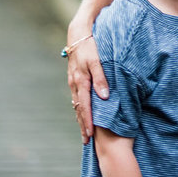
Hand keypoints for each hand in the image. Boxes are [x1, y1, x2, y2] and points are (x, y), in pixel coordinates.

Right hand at [67, 26, 108, 141]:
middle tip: (86, 142)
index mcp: (80, 82)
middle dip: (82, 126)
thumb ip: (101, 79)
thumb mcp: (97, 61)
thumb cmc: (90, 47)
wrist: (77, 34)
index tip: (91, 136)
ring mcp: (73, 82)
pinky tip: (82, 113)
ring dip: (80, 119)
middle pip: (78, 110)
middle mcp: (75, 84)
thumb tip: (104, 97)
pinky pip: (77, 98)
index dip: (88, 122)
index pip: (84, 107)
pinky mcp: (75, 79)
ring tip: (85, 132)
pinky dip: (80, 109)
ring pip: (76, 105)